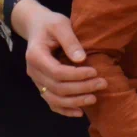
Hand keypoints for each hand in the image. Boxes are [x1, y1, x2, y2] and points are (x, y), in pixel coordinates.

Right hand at [11, 0, 106, 116]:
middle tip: (102, 84)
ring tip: (94, 98)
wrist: (36, 27)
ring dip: (75, 101)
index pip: (57, 72)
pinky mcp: (42, 86)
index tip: (95, 71)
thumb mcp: (60, 25)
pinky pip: (52, 102)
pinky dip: (65, 110)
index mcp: (35, 56)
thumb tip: (82, 59)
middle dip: (81, 88)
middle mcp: (33, 72)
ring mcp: (37, 81)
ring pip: (54, 99)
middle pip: (57, 88)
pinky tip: (80, 112)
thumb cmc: (50, 24)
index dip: (77, 75)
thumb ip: (70, 41)